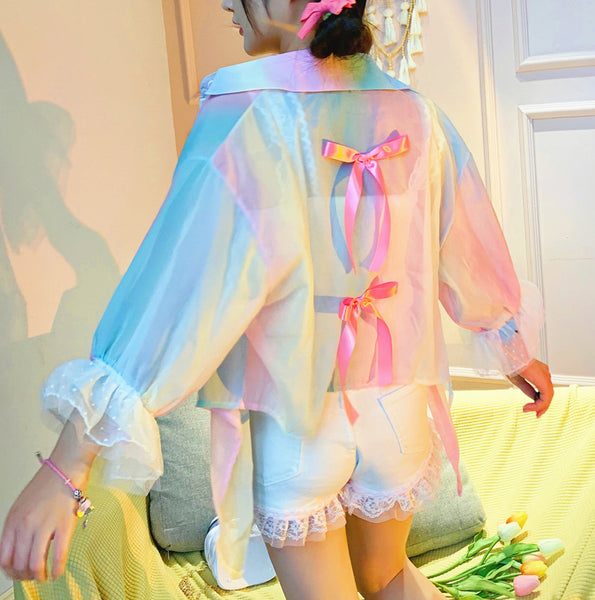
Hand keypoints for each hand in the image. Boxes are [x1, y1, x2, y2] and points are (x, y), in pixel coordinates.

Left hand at [0, 459, 90, 581]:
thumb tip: (19, 549)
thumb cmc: (48, 482)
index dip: (11, 572)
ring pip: (36, 564)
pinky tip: (57, 573)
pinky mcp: (64, 524)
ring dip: (39, 576)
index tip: (18, 574)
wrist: (67, 465)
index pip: (4, 558)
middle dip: (26, 576)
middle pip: (19, 564)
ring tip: (44, 576)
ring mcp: (45, 525)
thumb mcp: (22, 505)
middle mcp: (25, 525)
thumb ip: (18, 526)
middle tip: (33, 577)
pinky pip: (58, 555)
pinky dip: (57, 569)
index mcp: (13, 520)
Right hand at [505, 358, 553, 417]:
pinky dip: (538, 405)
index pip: (543, 389)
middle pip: (547, 393)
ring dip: (539, 407)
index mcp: (539, 370)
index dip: (538, 400)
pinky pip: (546, 398)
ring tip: (527, 410)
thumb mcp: (517, 379)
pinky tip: (529, 407)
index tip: (529, 408)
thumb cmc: (510, 361)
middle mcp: (544, 373)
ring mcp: (546, 376)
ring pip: (548, 397)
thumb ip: (527, 389)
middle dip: (542, 406)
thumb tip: (534, 399)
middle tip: (536, 415)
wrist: (509, 353)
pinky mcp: (544, 381)